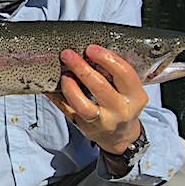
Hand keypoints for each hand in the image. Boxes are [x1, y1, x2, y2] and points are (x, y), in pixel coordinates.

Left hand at [47, 45, 146, 161]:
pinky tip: (49, 86)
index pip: (124, 73)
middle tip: (68, 54)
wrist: (120, 136)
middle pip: (100, 87)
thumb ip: (115, 74)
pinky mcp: (84, 126)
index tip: (91, 49)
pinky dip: (55, 97)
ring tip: (63, 74)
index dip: (106, 58)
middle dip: (81, 68)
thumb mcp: (128, 91)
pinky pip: (66, 110)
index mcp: (135, 97)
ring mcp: (102, 121)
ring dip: (69, 86)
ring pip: (82, 104)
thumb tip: (88, 51)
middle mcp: (120, 110)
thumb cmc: (122, 105)